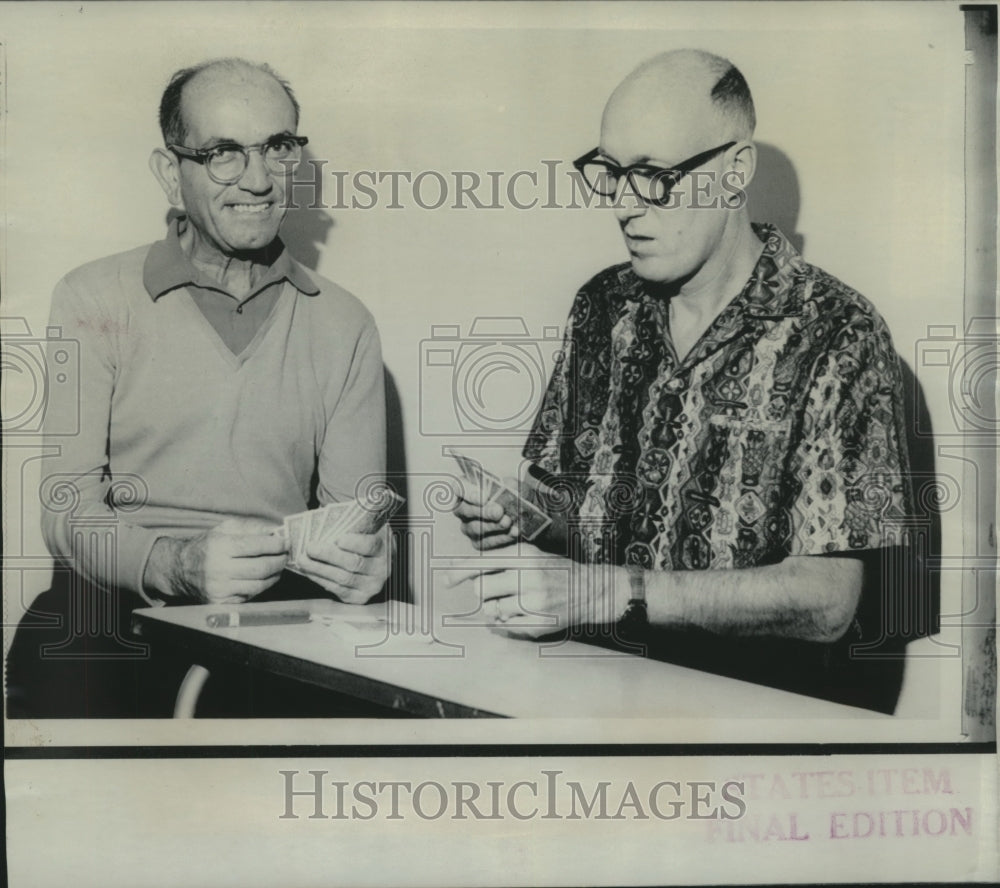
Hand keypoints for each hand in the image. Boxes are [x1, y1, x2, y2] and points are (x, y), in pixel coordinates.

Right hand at [151, 517, 288, 603]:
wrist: (179, 569)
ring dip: (274, 576)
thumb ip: (251, 528)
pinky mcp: (220, 603)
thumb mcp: (224, 529)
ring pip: (258, 585)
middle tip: (286, 556)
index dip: (276, 544)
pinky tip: (264, 578)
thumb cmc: (207, 546)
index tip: (287, 542)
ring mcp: (219, 589)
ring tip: (278, 567)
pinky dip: (261, 587)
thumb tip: (276, 531)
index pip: (256, 546)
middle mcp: (219, 569)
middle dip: (280, 561)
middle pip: (261, 568)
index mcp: (220, 547)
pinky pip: (249, 596)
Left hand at [301, 525, 391, 603]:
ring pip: (342, 579)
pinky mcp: (358, 598)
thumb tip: (327, 522)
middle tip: (310, 547)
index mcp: (385, 548)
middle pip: (353, 564)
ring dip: (319, 569)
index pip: (370, 546)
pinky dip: (320, 580)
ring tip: (302, 559)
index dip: (354, 543)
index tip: (337, 539)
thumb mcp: (366, 527)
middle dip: (328, 555)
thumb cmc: (365, 538)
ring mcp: (371, 586)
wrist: (375, 558)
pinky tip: (309, 571)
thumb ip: (353, 523)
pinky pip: (337, 590)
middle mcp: (381, 570)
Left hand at [450, 556, 628, 638]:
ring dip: (495, 606)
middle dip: (483, 590)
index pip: (480, 562)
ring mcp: (533, 602)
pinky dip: (505, 621)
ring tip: (515, 601)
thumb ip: (501, 561)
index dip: (458, 571)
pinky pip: (503, 626)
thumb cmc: (554, 571)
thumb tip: (466, 573)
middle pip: (480, 588)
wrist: (590, 591)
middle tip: (498, 589)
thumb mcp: (531, 555)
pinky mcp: (536, 623)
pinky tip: (521, 613)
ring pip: (490, 608)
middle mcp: (528, 576)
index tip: (445, 579)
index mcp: (524, 555)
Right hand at [453, 476, 518, 549]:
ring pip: (475, 527)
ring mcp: (468, 526)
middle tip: (498, 511)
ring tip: (507, 522)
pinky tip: (513, 532)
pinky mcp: (478, 542)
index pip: (460, 488)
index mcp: (466, 489)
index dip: (469, 492)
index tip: (485, 496)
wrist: (521, 513)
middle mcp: (463, 508)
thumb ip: (508, 485)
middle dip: (483, 511)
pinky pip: (486, 541)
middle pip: (464, 510)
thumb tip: (509, 489)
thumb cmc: (511, 495)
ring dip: (493, 525)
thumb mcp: (512, 486)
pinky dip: (501, 537)